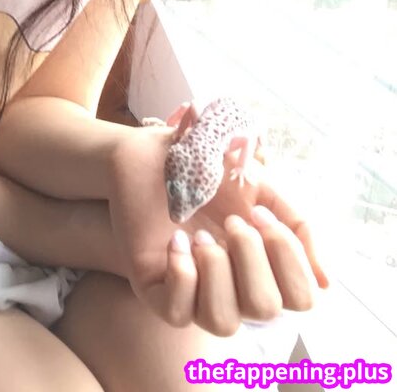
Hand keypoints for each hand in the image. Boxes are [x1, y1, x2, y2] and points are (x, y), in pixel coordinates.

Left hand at [106, 121, 329, 335]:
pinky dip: (181, 273)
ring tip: (200, 235)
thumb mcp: (261, 189)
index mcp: (263, 270)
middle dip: (250, 255)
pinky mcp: (156, 290)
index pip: (301, 297)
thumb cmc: (207, 173)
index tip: (257, 213)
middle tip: (229, 220)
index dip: (287, 256)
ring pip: (222, 321)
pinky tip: (177, 241)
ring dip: (216, 269)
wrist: (151, 155)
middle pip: (265, 309)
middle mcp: (234, 290)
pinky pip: (177, 312)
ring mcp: (194, 294)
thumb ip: (298, 227)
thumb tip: (325, 281)